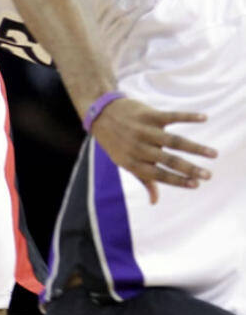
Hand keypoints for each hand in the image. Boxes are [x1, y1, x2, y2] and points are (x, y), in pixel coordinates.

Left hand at [90, 98, 217, 203]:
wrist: (101, 113)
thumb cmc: (117, 142)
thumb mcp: (125, 162)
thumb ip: (143, 179)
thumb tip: (154, 202)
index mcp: (131, 162)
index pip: (158, 175)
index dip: (177, 180)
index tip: (196, 185)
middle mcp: (137, 147)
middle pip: (167, 160)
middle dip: (189, 169)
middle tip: (208, 176)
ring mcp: (143, 130)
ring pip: (173, 140)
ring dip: (195, 147)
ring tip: (213, 154)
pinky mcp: (148, 114)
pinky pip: (171, 116)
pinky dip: (188, 116)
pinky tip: (204, 118)